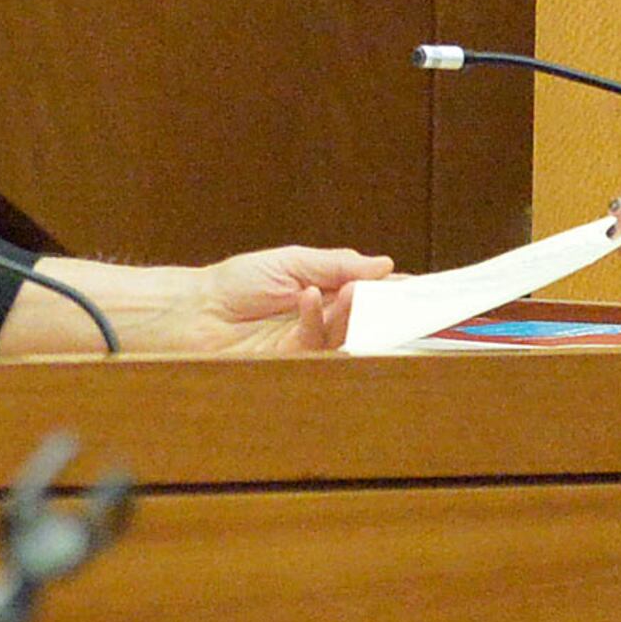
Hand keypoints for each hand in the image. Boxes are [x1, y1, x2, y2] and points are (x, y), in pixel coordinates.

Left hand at [155, 245, 393, 352]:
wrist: (195, 312)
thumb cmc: (235, 284)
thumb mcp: (290, 261)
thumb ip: (336, 264)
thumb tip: (383, 265)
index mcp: (329, 291)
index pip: (373, 291)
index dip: (398, 289)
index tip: (425, 285)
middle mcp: (326, 319)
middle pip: (371, 317)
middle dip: (391, 307)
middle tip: (405, 295)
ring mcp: (312, 342)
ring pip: (351, 333)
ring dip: (356, 311)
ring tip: (355, 291)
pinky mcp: (294, 360)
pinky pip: (318, 343)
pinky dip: (317, 318)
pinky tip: (309, 296)